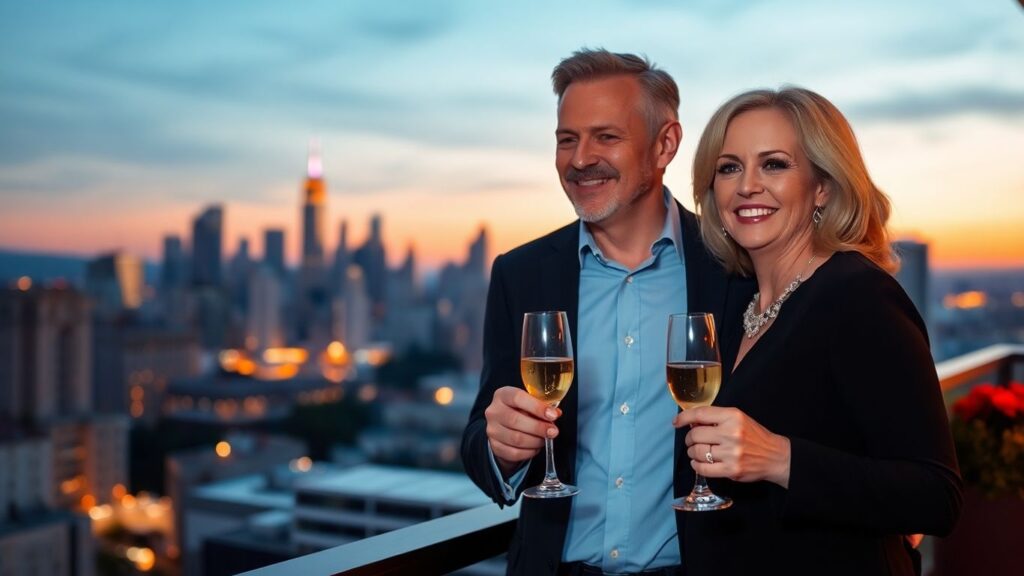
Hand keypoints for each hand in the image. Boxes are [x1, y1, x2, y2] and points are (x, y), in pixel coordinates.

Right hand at [485, 386, 560, 476]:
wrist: (504, 427)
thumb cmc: (521, 411)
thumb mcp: (529, 402)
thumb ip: (542, 406)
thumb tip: (555, 413)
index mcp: (503, 395)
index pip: (518, 398)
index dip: (537, 407)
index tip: (553, 415)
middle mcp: (494, 412)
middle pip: (516, 420)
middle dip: (539, 427)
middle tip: (553, 431)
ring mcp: (492, 430)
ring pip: (516, 439)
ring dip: (536, 441)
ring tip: (545, 439)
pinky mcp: (495, 446)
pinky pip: (515, 453)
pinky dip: (530, 451)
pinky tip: (536, 447)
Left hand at [674, 406, 791, 487]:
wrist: (775, 456)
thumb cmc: (754, 436)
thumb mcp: (738, 419)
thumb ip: (716, 419)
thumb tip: (690, 422)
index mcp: (732, 416)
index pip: (700, 414)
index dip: (684, 418)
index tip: (676, 422)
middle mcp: (731, 433)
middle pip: (695, 435)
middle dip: (689, 439)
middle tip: (693, 441)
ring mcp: (731, 453)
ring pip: (697, 452)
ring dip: (693, 453)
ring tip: (698, 452)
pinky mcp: (731, 470)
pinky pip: (703, 469)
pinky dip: (697, 466)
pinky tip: (699, 463)